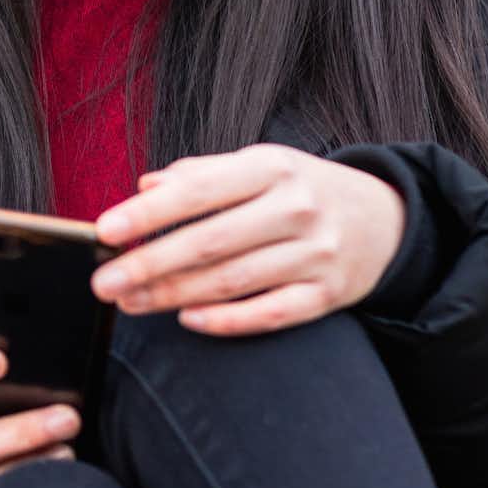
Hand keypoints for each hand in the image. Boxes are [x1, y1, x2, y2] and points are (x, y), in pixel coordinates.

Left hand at [92, 144, 405, 337]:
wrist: (383, 219)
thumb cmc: (300, 190)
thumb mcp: (258, 166)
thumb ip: (202, 174)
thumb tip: (145, 185)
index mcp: (271, 168)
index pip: (199, 189)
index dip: (149, 212)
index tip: (104, 230)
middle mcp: (295, 208)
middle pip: (210, 242)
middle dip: (149, 265)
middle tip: (104, 283)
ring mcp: (314, 254)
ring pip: (232, 281)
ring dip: (174, 296)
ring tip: (131, 302)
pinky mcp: (327, 294)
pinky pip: (270, 314)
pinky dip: (227, 320)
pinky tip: (188, 320)